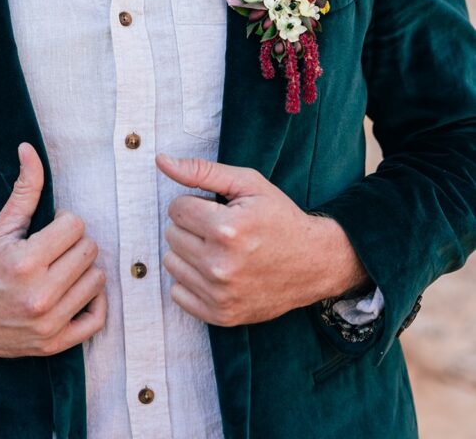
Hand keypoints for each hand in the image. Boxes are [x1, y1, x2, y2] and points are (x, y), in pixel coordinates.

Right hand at [0, 143, 106, 356]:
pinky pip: (96, 320)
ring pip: (97, 280)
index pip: (76, 226)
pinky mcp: (52, 344)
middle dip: (74, 243)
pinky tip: (76, 291)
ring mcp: (47, 324)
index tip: (50, 227)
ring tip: (60, 267)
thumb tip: (30, 149)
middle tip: (54, 247)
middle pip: (89, 251)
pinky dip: (93, 303)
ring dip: (83, 270)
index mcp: (24, 262)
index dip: (65, 221)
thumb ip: (24, 189)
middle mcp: (38, 296)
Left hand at [155, 153, 369, 326]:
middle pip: (172, 235)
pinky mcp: (221, 315)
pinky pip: (178, 294)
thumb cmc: (279, 217)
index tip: (217, 210)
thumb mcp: (248, 184)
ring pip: (171, 263)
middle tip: (220, 229)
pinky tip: (215, 272)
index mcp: (227, 229)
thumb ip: (201, 171)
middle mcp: (221, 265)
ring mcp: (220, 294)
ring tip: (218, 249)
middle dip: (191, 227)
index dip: (196, 204)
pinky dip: (191, 281)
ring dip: (189, 253)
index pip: (176, 209)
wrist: (314, 262)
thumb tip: (162, 161)